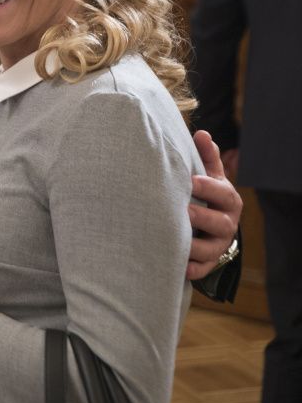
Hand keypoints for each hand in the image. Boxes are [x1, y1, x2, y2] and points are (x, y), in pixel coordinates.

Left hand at [187, 130, 242, 278]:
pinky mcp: (209, 263)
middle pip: (219, 222)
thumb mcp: (210, 176)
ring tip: (175, 240)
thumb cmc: (206, 195)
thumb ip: (206, 157)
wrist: (212, 228)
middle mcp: (227, 224)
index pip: (222, 192)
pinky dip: (192, 269)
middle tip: (183, 211)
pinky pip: (203, 269)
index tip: (190, 181)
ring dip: (193, 245)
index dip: (208, 187)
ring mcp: (218, 245)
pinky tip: (179, 266)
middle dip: (201, 217)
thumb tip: (201, 133)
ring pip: (210, 249)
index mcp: (227, 199)